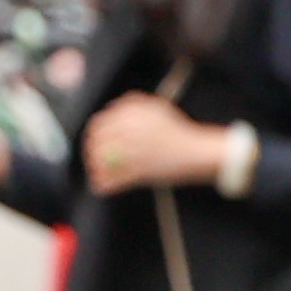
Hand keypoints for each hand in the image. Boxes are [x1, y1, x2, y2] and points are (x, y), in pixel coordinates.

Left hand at [81, 93, 229, 195]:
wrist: (199, 152)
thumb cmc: (180, 130)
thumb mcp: (157, 107)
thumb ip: (132, 103)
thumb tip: (110, 109)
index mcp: (131, 116)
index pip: (99, 123)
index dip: (93, 133)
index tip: (93, 140)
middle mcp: (130, 132)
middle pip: (98, 143)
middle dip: (91, 152)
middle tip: (92, 158)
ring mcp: (134, 153)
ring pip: (104, 162)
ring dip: (96, 169)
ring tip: (95, 174)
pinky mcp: (141, 172)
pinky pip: (117, 179)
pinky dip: (107, 185)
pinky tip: (100, 187)